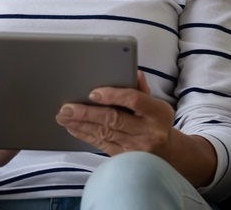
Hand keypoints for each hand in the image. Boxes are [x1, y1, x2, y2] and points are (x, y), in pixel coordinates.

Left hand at [55, 71, 174, 155]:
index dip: (113, 95)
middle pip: (114, 119)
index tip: (93, 93)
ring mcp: (136, 148)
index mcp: (157, 112)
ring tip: (63, 116)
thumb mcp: (156, 103)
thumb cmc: (155, 120)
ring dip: (80, 124)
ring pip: (104, 133)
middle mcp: (148, 131)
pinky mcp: (124, 157)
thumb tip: (134, 72)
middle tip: (67, 107)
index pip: (134, 100)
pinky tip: (71, 128)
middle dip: (87, 113)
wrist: (167, 152)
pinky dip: (84, 135)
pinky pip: (101, 145)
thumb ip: (142, 88)